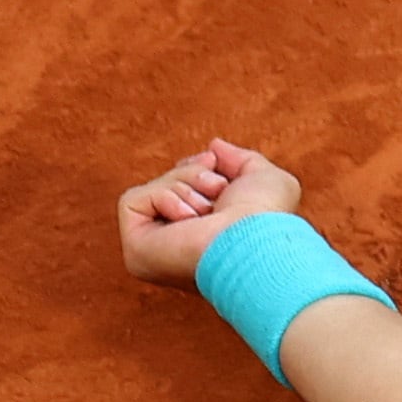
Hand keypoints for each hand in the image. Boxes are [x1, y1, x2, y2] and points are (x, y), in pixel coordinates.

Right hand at [116, 138, 302, 287]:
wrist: (256, 242)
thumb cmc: (268, 218)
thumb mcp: (264, 179)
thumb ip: (240, 160)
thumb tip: (214, 148)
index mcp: (205, 237)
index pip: (183, 188)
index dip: (195, 170)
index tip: (214, 166)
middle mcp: (179, 248)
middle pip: (167, 184)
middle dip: (193, 176)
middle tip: (217, 189)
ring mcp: (154, 253)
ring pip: (153, 189)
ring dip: (185, 187)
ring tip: (208, 210)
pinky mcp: (136, 250)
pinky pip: (134, 200)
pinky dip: (164, 197)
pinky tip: (188, 219)